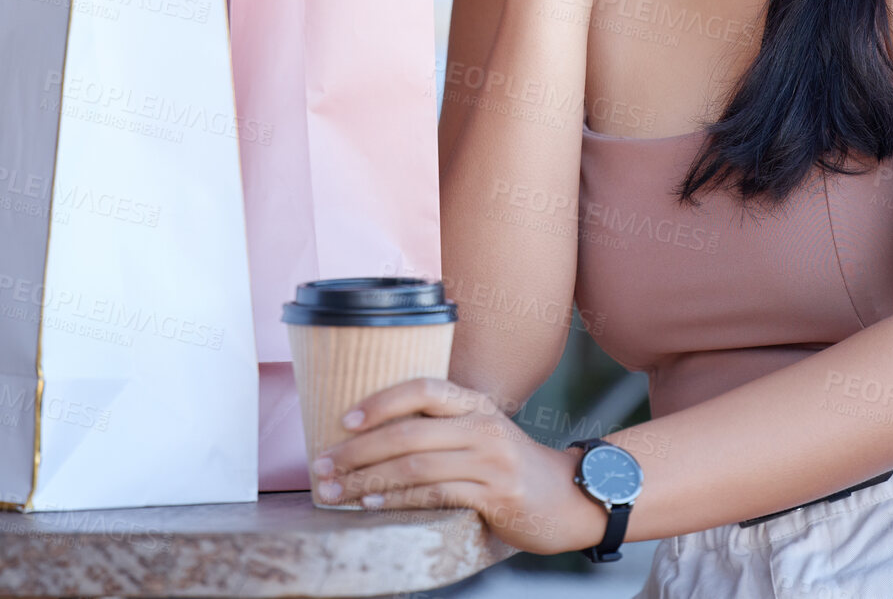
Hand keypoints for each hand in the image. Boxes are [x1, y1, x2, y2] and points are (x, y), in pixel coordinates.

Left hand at [309, 376, 609, 555]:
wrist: (571, 499)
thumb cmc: (512, 468)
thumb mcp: (482, 436)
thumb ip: (442, 430)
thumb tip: (375, 436)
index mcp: (475, 405)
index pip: (422, 389)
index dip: (380, 401)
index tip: (343, 420)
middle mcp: (482, 426)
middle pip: (408, 431)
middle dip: (356, 450)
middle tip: (321, 464)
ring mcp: (491, 461)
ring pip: (415, 465)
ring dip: (366, 479)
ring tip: (334, 489)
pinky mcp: (496, 495)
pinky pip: (435, 494)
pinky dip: (397, 499)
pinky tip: (371, 504)